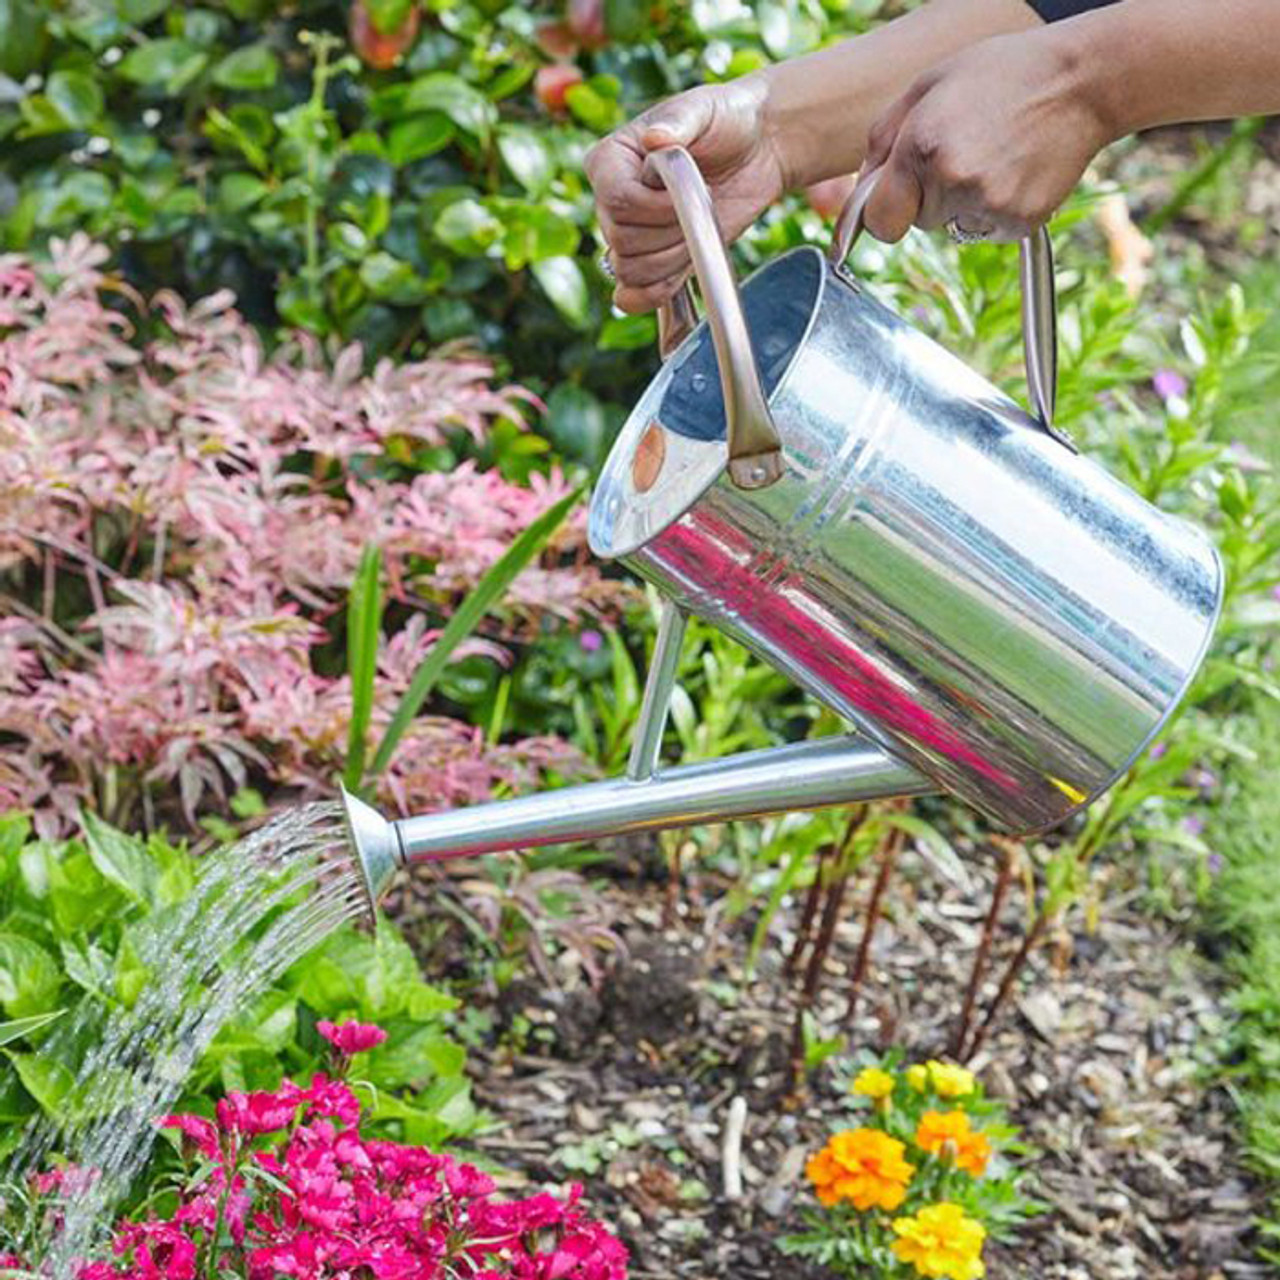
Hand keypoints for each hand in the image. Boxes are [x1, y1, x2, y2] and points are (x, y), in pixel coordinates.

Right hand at [584, 77, 787, 312]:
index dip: (655, 206)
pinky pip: (634, 295)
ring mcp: (632, 234)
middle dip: (670, 230)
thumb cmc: (726, 119)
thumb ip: (677, 121)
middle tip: (701, 203)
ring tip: (700, 224)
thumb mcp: (703, 109)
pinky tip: (676, 278)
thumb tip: (654, 137)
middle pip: (622, 241)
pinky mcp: (655, 260)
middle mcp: (612, 201)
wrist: (758, 149)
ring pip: (632, 270)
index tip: (689, 188)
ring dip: (673, 257)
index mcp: (610, 160)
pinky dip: (652, 295)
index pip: (615, 201)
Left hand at [859, 29, 1111, 243]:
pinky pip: (987, 231)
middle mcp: (952, 180)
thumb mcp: (928, 86)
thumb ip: (882, 140)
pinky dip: (994, 210)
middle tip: (963, 152)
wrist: (1080, 80)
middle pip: (918, 223)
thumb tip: (860, 191)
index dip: (885, 213)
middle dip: (928, 197)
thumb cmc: (999, 76)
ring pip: (952, 228)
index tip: (893, 204)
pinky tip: (1013, 170)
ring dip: (961, 204)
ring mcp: (988, 204)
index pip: (880, 222)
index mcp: (920, 148)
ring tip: (992, 156)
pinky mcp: (1019, 221)